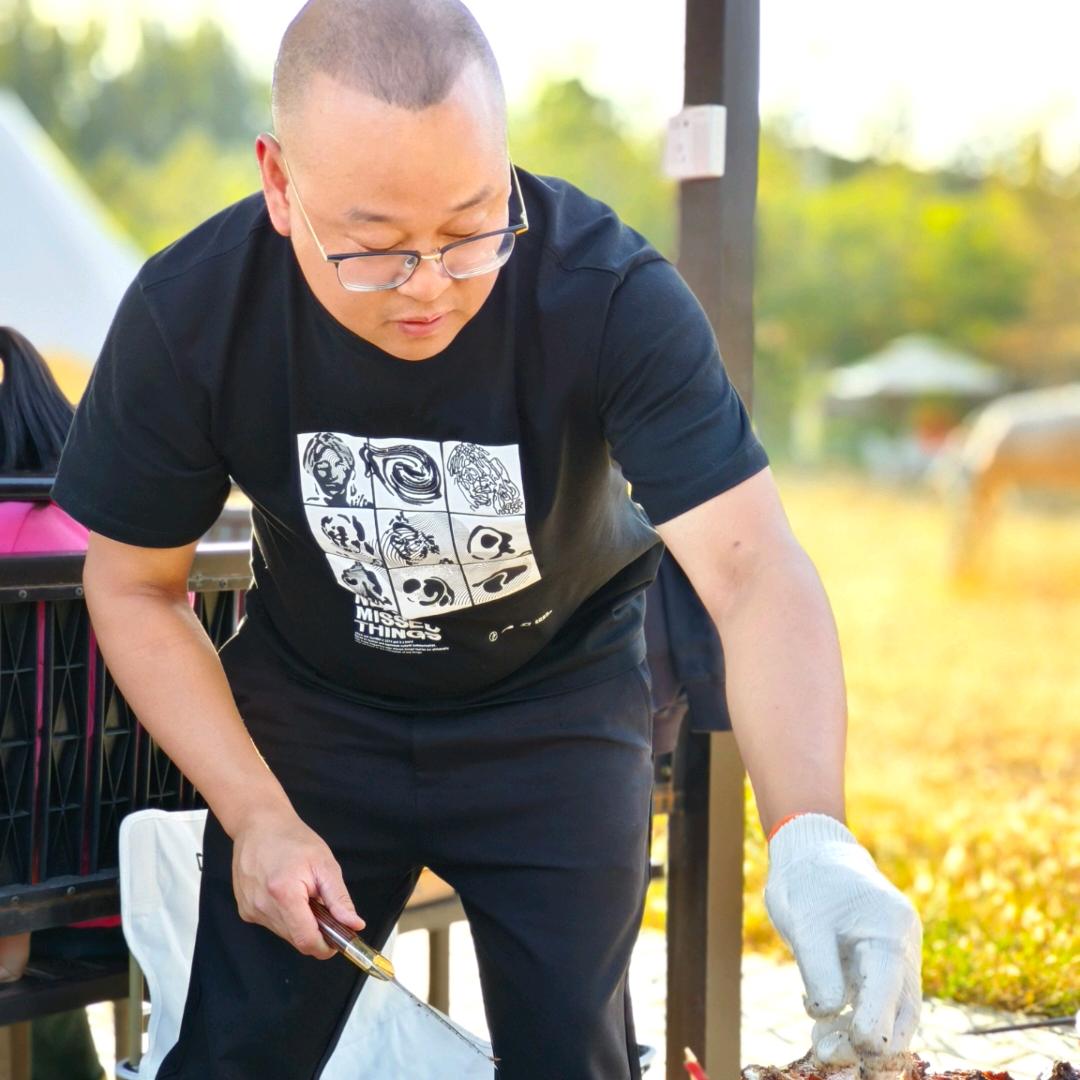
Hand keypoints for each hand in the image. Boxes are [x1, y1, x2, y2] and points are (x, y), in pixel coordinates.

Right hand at [230, 807, 364, 958]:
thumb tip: (354, 925)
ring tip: (302, 894)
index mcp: (284, 893)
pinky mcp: (245, 910)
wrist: (259, 825)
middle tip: (321, 905)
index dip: (325, 947)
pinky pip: (272, 924)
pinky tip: (286, 893)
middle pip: (296, 938)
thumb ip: (339, 899)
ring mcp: (251, 910)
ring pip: (285, 933)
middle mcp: (262, 906)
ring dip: (299, 922)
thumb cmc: (293, 839)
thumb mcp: (324, 864)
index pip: (306, 940)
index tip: (337, 940)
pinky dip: (285, 916)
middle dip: (314, 930)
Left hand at [764, 813, 921, 1065]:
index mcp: (890, 929)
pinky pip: (875, 1003)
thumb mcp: (804, 922)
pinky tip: (823, 1029)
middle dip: (870, 1042)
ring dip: (860, 1037)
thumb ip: (818, 970)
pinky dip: (853, 1020)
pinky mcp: (879, 966)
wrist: (811, 852)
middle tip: (827, 1056)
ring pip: (891, 1013)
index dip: (873, 1024)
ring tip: (821, 1048)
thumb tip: (828, 1016)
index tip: (852, 1048)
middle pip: (901, 1011)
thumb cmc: (807, 881)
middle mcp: (901, 946)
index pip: (890, 988)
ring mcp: (894, 957)